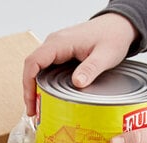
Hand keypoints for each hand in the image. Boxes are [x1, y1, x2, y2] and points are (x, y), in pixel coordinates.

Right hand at [23, 13, 137, 115]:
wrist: (118, 26)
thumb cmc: (113, 36)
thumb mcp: (106, 54)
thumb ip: (91, 68)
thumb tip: (77, 83)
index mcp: (61, 43)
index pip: (33, 62)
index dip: (28, 84)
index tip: (31, 102)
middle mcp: (54, 44)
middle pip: (32, 68)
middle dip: (29, 91)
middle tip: (33, 112)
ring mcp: (56, 49)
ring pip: (37, 70)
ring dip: (35, 89)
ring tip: (38, 109)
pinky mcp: (60, 54)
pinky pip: (45, 69)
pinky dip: (42, 85)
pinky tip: (46, 98)